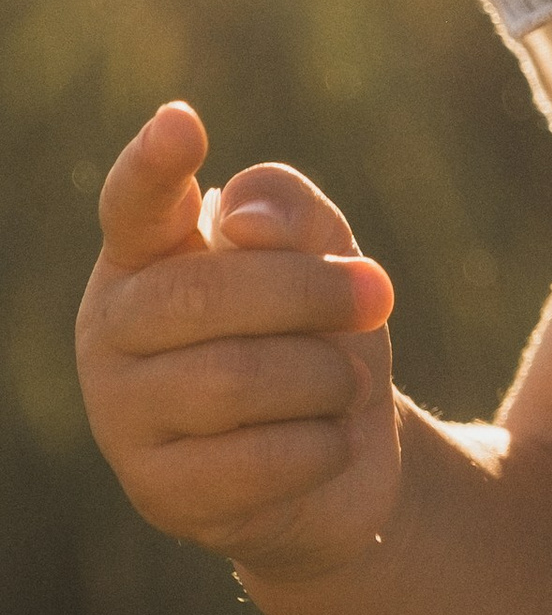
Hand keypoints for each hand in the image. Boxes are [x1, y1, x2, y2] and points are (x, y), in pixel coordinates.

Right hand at [76, 102, 402, 596]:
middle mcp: (110, 332)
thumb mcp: (322, 255)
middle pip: (209, 294)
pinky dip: (323, 444)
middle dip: (314, 292)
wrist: (337, 459)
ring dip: (325, 376)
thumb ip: (290, 211)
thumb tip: (244, 224)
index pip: (136, 204)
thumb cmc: (314, 335)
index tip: (182, 121)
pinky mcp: (160, 493)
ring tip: (347, 382)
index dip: (155, 165)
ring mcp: (122, 418)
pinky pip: (257, 461)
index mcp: (143, 258)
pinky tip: (331, 441)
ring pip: (235, 380)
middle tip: (378, 294)